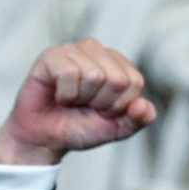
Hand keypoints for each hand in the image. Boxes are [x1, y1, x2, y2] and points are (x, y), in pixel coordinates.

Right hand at [0, 39, 156, 166]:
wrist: (44, 139)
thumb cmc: (79, 128)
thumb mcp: (115, 129)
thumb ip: (137, 120)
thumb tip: (143, 106)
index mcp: (118, 65)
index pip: (134, 82)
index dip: (118, 106)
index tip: (102, 111)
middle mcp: (98, 51)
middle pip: (116, 79)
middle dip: (100, 103)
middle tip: (84, 106)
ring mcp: (74, 50)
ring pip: (93, 75)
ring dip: (80, 99)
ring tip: (70, 100)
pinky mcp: (52, 55)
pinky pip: (69, 74)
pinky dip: (64, 94)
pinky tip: (57, 94)